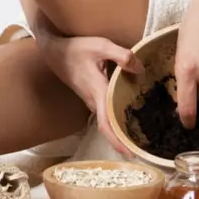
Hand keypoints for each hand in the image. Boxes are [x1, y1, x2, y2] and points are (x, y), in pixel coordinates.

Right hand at [38, 35, 142, 156]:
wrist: (54, 52)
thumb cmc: (76, 49)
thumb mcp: (101, 46)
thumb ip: (123, 56)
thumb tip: (140, 70)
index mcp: (97, 92)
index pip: (106, 124)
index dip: (117, 141)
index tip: (130, 153)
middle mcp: (93, 101)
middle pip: (108, 127)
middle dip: (124, 139)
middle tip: (144, 146)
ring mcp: (90, 100)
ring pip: (106, 120)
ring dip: (120, 129)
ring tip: (140, 133)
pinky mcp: (90, 96)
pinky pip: (104, 112)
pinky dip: (115, 118)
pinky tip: (128, 114)